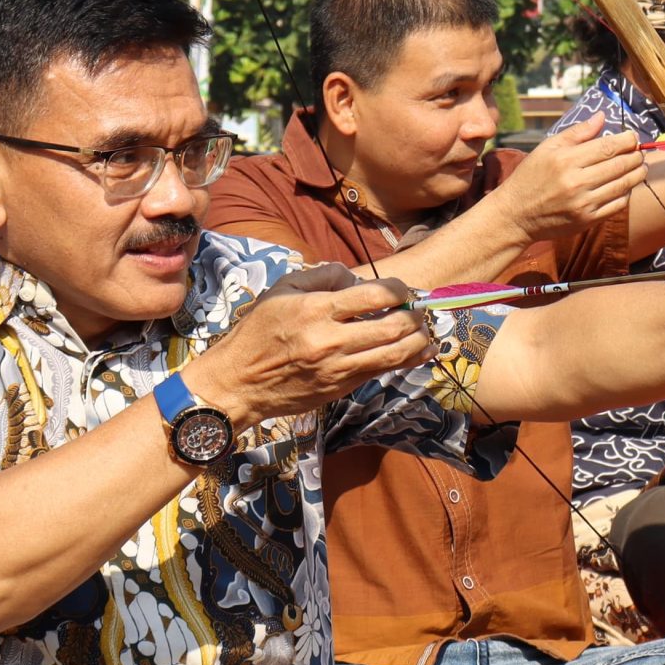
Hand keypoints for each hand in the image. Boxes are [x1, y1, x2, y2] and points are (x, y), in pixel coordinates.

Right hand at [188, 266, 438, 428]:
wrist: (237, 383)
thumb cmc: (257, 332)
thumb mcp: (281, 291)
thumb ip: (321, 277)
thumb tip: (354, 277)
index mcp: (316, 310)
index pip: (375, 296)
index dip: (399, 289)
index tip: (402, 288)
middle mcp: (331, 340)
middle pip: (394, 326)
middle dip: (416, 315)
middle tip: (419, 308)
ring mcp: (338, 368)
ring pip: (396, 354)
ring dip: (420, 340)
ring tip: (426, 329)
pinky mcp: (341, 387)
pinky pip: (383, 372)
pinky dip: (408, 360)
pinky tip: (422, 351)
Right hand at [496, 116, 645, 241]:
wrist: (516, 215)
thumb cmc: (530, 177)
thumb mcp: (547, 148)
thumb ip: (577, 133)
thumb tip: (602, 117)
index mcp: (567, 160)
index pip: (608, 147)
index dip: (627, 140)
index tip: (632, 137)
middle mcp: (577, 182)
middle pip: (620, 165)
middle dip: (636, 156)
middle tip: (640, 151)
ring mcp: (584, 203)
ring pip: (623, 185)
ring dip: (637, 174)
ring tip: (640, 167)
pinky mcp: (588, 220)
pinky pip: (617, 205)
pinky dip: (627, 193)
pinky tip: (627, 186)